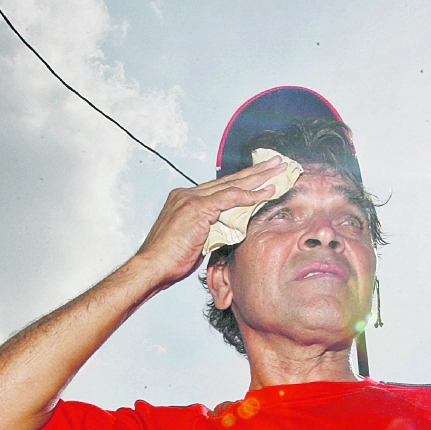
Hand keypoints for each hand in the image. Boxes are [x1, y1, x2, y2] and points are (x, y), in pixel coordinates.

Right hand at [132, 157, 284, 285]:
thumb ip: (210, 230)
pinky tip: (266, 192)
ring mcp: (191, 199)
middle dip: (255, 171)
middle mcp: (187, 194)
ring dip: (259, 177)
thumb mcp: (195, 241)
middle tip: (276, 162)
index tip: (261, 178)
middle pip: (229, 179)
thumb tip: (228, 231)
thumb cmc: (170, 260)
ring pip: (232, 183)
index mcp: (185, 199)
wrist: (152, 267)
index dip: (243, 182)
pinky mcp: (196, 208)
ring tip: (279, 169)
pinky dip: (250, 195)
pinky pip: (229, 197)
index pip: (220, 187)